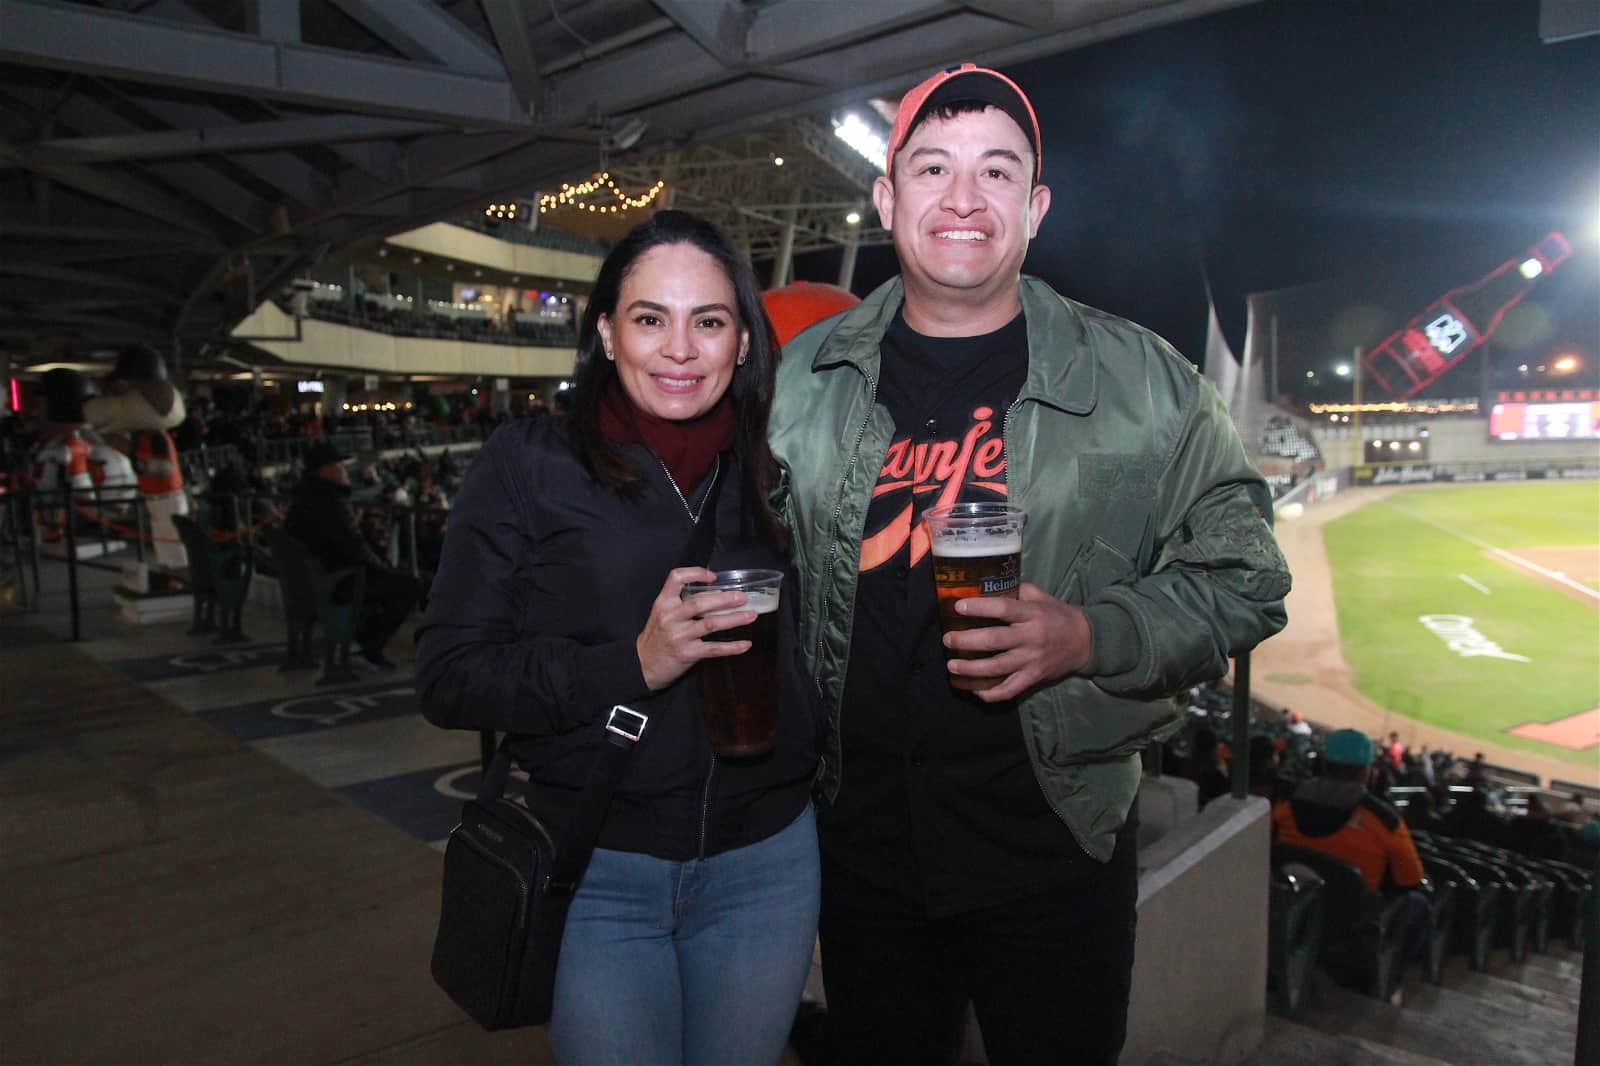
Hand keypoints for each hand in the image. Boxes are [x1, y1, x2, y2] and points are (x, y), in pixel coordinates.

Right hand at [636, 567, 756, 690]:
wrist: (643, 665)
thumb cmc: (657, 636)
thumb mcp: (662, 614)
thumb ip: (682, 602)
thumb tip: (716, 590)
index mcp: (663, 603)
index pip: (676, 578)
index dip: (696, 573)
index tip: (714, 576)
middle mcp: (670, 617)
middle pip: (699, 602)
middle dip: (724, 599)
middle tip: (743, 597)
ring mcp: (678, 636)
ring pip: (710, 624)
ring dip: (734, 619)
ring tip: (751, 615)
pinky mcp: (686, 654)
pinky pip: (713, 649)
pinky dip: (731, 647)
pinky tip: (745, 644)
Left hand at [942, 583, 1092, 702]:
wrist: (1086, 641)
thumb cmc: (1058, 615)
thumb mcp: (1042, 597)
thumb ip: (1018, 591)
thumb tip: (987, 585)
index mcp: (1032, 614)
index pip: (1004, 609)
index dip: (980, 607)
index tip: (959, 607)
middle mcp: (1031, 638)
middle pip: (994, 641)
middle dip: (966, 641)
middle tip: (947, 640)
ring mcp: (1032, 660)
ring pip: (997, 668)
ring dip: (971, 669)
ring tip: (952, 665)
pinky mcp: (1033, 678)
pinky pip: (1009, 690)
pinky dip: (990, 693)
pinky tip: (974, 689)